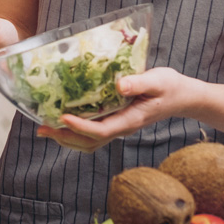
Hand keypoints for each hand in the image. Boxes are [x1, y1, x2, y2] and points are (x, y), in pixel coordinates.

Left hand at [36, 67, 196, 152]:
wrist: (182, 97)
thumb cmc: (170, 86)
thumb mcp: (158, 80)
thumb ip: (139, 82)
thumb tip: (118, 85)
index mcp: (131, 120)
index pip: (102, 130)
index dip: (81, 126)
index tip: (63, 117)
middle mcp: (122, 128)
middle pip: (89, 142)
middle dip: (65, 137)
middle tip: (42, 127)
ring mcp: (118, 127)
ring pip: (89, 142)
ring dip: (66, 138)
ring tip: (44, 128)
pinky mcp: (115, 122)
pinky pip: (92, 134)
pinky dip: (73, 132)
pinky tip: (61, 121)